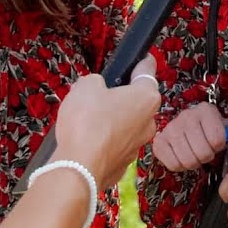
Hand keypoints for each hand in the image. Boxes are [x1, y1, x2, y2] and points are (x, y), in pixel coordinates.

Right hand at [51, 56, 160, 190]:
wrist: (78, 169)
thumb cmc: (87, 122)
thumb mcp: (86, 86)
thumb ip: (95, 81)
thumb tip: (97, 88)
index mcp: (146, 97)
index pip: (147, 70)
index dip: (141, 61)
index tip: (141, 58)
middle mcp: (149, 121)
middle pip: (137, 100)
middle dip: (121, 95)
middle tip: (99, 93)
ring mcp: (138, 145)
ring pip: (127, 123)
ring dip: (113, 119)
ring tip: (88, 118)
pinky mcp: (124, 163)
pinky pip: (116, 143)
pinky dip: (105, 139)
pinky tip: (88, 139)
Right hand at [151, 102, 227, 171]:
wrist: (185, 130)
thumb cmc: (209, 130)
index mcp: (205, 110)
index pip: (218, 140)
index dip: (219, 146)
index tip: (216, 143)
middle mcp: (186, 116)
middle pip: (203, 153)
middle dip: (207, 156)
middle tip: (205, 151)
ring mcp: (170, 128)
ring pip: (188, 160)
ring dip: (194, 162)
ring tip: (195, 154)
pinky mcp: (159, 142)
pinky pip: (173, 165)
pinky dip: (180, 166)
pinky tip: (182, 156)